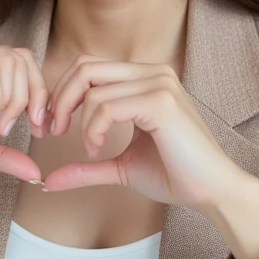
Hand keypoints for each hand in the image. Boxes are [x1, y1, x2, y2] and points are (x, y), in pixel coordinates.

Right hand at [0, 39, 48, 183]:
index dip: (39, 93)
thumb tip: (37, 172)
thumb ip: (3, 154)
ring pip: (7, 61)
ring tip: (0, 128)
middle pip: (20, 58)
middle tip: (26, 129)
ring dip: (14, 99)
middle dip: (33, 96)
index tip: (40, 128)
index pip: (22, 62)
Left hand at [40, 55, 247, 207]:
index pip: (90, 66)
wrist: (211, 192)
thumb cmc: (173, 174)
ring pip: (93, 90)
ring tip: (90, 149)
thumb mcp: (120, 166)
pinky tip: (97, 149)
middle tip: (54, 130)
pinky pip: (106, 107)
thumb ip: (86, 166)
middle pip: (85, 67)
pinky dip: (93, 129)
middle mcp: (153, 73)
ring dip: (79, 124)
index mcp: (145, 78)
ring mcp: (159, 84)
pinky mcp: (160, 102)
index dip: (63, 92)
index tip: (53, 124)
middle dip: (60, 99)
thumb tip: (47, 181)